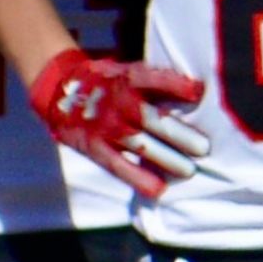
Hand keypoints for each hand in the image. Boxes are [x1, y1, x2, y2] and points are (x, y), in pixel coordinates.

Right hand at [32, 48, 209, 199]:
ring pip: (138, 143)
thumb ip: (156, 82)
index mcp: (125, 79)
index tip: (198, 92)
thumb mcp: (127, 71)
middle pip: (150, 117)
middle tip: (204, 148)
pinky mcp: (94, 146)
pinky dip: (138, 178)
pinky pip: (117, 164)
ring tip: (188, 171)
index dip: (175, 84)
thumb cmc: (108, 81)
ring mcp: (105, 126)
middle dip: (178, 133)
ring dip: (165, 158)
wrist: (59, 89)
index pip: (151, 79)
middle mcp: (116, 102)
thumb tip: (199, 92)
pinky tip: (158, 189)